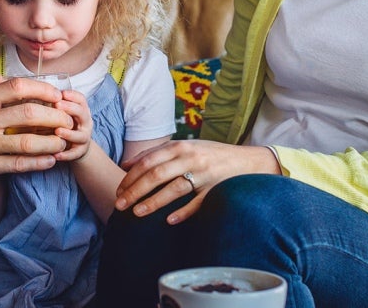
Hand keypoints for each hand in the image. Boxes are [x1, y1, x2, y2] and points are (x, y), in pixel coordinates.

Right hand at [0, 76, 73, 187]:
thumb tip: (14, 83)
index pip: (17, 87)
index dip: (43, 90)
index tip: (57, 96)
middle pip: (29, 114)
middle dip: (55, 117)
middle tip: (67, 121)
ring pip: (26, 142)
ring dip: (50, 143)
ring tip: (63, 143)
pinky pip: (16, 164)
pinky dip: (37, 163)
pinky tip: (50, 161)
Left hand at [52, 89, 92, 161]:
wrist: (77, 147)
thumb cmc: (65, 125)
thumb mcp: (62, 113)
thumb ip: (54, 105)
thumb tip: (34, 92)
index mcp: (81, 110)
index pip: (81, 99)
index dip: (72, 96)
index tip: (61, 93)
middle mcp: (85, 123)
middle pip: (82, 113)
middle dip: (70, 109)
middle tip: (57, 105)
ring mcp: (83, 137)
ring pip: (79, 135)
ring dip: (69, 133)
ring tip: (57, 131)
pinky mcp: (79, 152)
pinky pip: (74, 154)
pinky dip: (65, 155)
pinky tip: (55, 155)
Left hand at [114, 140, 279, 224]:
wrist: (248, 161)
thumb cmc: (210, 155)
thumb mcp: (185, 147)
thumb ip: (157, 153)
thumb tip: (126, 164)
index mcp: (180, 146)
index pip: (148, 161)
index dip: (131, 176)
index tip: (119, 190)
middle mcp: (191, 158)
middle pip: (156, 175)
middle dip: (134, 191)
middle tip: (119, 205)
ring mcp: (204, 175)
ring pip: (174, 189)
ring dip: (153, 202)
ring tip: (136, 213)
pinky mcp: (216, 190)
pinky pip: (197, 203)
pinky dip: (183, 212)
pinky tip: (169, 221)